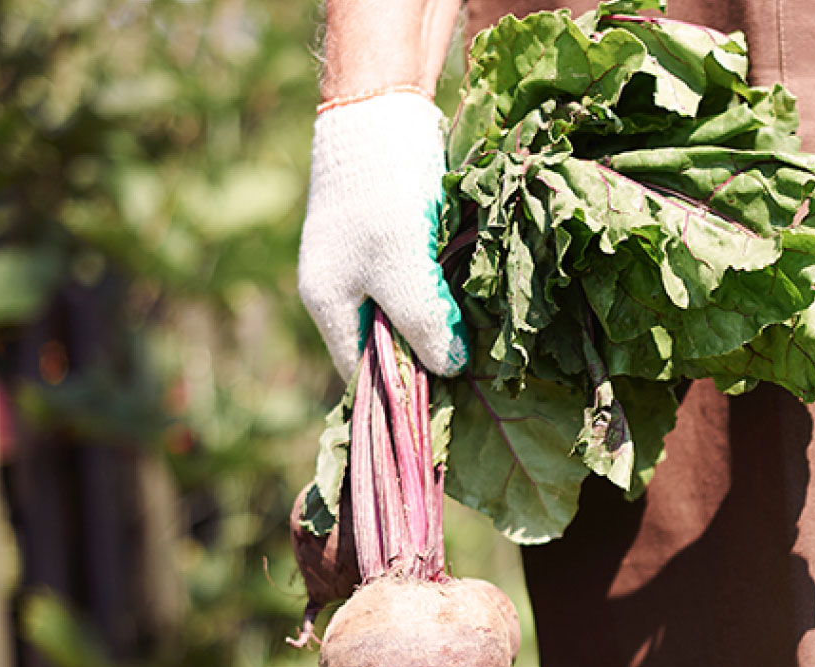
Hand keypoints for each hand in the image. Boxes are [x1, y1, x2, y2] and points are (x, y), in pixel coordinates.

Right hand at [299, 90, 467, 380]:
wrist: (383, 111)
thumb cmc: (384, 196)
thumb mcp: (405, 271)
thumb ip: (425, 326)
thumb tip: (449, 369)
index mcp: (329, 305)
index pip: (361, 374)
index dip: (402, 393)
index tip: (449, 408)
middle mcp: (343, 290)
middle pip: (387, 347)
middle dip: (428, 361)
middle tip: (477, 382)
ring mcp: (368, 263)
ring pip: (409, 315)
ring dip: (442, 329)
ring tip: (485, 349)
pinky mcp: (395, 240)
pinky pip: (422, 284)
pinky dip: (447, 296)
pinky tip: (480, 307)